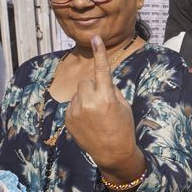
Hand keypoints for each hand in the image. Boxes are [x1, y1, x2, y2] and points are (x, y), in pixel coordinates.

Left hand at [64, 36, 137, 170]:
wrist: (112, 153)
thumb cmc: (123, 128)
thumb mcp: (123, 106)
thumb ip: (111, 90)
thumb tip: (101, 81)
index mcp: (106, 97)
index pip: (102, 70)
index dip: (99, 53)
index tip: (95, 38)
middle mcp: (89, 102)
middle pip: (86, 80)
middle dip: (93, 86)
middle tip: (102, 101)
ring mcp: (76, 110)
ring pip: (78, 92)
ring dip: (86, 97)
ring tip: (95, 115)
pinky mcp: (68, 118)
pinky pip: (73, 104)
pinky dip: (80, 108)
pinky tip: (88, 122)